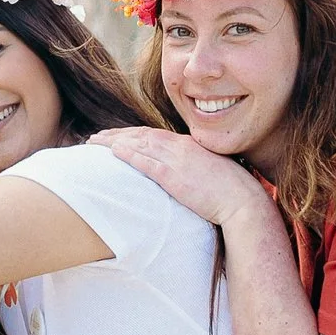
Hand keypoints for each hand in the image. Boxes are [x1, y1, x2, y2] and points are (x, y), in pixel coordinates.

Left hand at [94, 126, 271, 227]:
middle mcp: (179, 147)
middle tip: (95, 138)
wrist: (242, 200)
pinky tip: (113, 152)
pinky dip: (128, 155)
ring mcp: (175, 160)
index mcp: (187, 145)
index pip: (152, 135)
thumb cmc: (230, 189)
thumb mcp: (209, 170)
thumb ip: (192, 166)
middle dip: (115, 135)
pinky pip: (146, 162)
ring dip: (113, 142)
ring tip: (93, 143)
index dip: (130, 134)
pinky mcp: (173, 177)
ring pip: (137, 145)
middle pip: (139, 136)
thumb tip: (181, 172)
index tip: (114, 136)